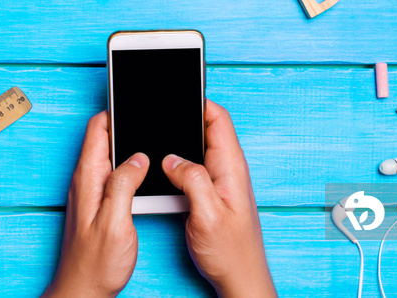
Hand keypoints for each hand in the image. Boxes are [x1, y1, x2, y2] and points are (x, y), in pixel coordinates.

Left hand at [44, 111, 148, 297]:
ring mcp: (91, 193)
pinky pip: (114, 176)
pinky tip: (145, 175)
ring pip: (111, 158)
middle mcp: (86, 181)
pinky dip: (129, 169)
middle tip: (150, 119)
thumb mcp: (115, 220)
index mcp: (88, 178)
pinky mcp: (99, 205)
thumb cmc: (96, 263)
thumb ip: (124, 184)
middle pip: (104, 139)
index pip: (97, 130)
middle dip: (126, 126)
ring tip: (151, 141)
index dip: (115, 112)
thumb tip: (138, 157)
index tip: (134, 103)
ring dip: (129, 148)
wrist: (83, 290)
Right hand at [162, 100, 276, 297]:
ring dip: (178, 143)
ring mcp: (219, 181)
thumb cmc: (230, 252)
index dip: (198, 102)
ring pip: (196, 149)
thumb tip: (172, 158)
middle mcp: (227, 170)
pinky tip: (163, 169)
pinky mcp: (210, 193)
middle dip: (183, 119)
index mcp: (231, 167)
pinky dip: (177, 164)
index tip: (176, 94)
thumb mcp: (207, 214)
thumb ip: (192, 180)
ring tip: (157, 138)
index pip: (218, 119)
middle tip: (158, 116)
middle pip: (205, 129)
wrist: (239, 277)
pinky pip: (192, 168)